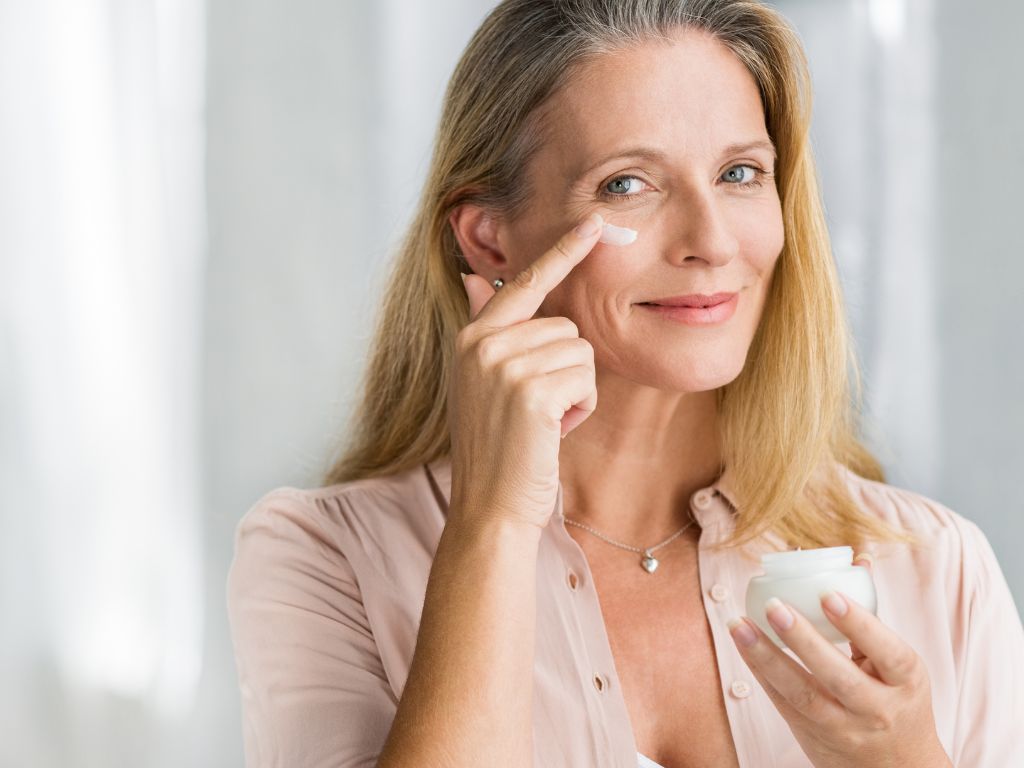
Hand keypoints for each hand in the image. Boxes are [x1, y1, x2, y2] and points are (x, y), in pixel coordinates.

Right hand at [448, 213, 604, 531]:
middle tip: (538, 410)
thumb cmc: (497, 448)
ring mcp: (504, 365)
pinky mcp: (530, 391)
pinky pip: (586, 378)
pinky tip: (552, 431)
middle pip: (566, 326)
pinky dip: (581, 407)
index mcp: (472, 337)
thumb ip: (486, 327)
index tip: (595, 222)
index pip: (524, 282)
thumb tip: (474, 277)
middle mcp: (482, 343)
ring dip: (576, 390)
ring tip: (542, 422)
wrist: (489, 507)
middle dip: (567, 369)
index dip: (562, 252)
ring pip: (581, 351)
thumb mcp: (482, 381)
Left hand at [727, 555, 951, 767]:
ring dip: (766, 656)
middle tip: (773, 605)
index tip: (828, 593)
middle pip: (837, 676)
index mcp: (906, 681)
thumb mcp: (898, 665)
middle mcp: (877, 708)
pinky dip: (761, 672)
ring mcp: (844, 728)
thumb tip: (857, 558)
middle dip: (802, 640)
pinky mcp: (813, 736)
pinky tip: (744, 644)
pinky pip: (783, 703)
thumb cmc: (896, 700)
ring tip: (740, 623)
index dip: (859, 623)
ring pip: (802, 694)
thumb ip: (871, 616)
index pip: (887, 651)